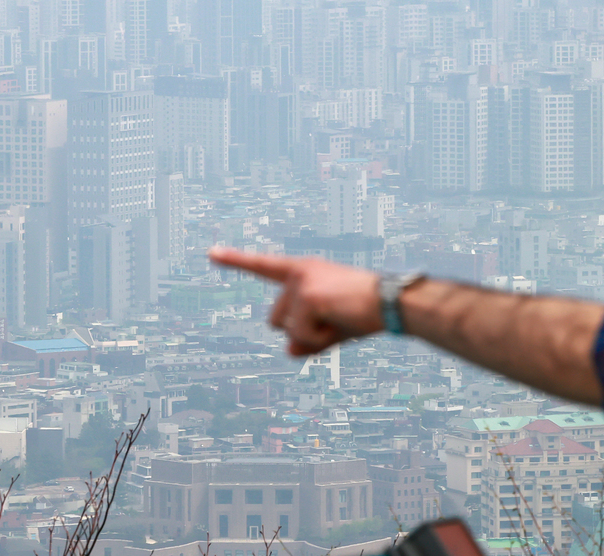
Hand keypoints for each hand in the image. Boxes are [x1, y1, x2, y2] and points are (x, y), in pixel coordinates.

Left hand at [209, 246, 384, 355]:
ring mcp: (301, 283)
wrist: (392, 303)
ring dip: (311, 336)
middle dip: (300, 333)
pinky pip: (299, 335)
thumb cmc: (366, 313)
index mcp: (304, 272)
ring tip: (339, 320)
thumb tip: (289, 351)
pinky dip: (319, 339)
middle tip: (334, 322)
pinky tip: (339, 322)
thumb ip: (308, 340)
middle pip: (274, 321)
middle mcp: (299, 272)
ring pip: (286, 330)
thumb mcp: (331, 330)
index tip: (211, 253)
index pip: (264, 266)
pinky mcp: (306, 296)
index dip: (236, 260)